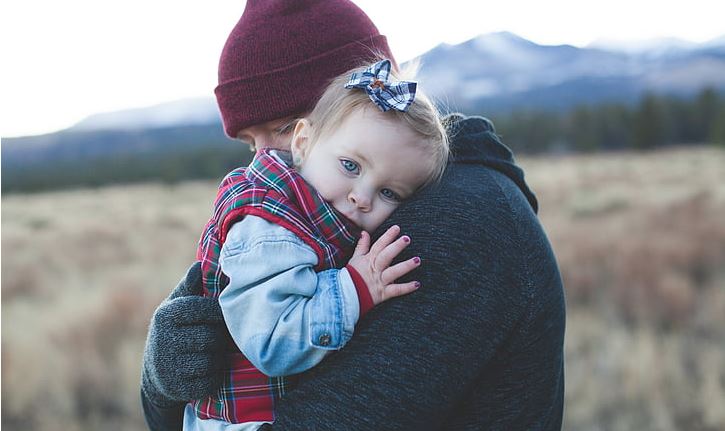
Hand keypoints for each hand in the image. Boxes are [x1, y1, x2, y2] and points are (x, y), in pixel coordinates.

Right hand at [141, 261, 233, 405]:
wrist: (157, 371)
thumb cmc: (176, 328)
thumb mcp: (177, 305)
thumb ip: (191, 286)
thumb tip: (199, 265)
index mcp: (166, 315)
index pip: (205, 309)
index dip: (219, 313)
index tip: (222, 316)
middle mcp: (164, 340)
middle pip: (212, 337)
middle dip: (220, 338)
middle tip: (219, 337)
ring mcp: (168, 367)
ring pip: (213, 360)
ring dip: (219, 357)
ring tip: (213, 352)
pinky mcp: (177, 389)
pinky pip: (210, 381)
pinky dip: (214, 376)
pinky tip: (208, 369)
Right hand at [347, 225, 420, 305]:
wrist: (346, 295)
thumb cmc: (351, 276)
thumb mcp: (355, 259)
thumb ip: (362, 246)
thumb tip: (364, 232)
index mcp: (369, 259)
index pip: (379, 245)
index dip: (388, 236)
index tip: (397, 228)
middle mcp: (376, 269)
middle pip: (386, 256)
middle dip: (396, 247)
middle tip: (407, 239)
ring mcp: (380, 281)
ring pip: (394, 272)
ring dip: (406, 266)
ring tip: (417, 260)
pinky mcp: (383, 293)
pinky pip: (396, 290)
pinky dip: (407, 288)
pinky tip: (417, 284)